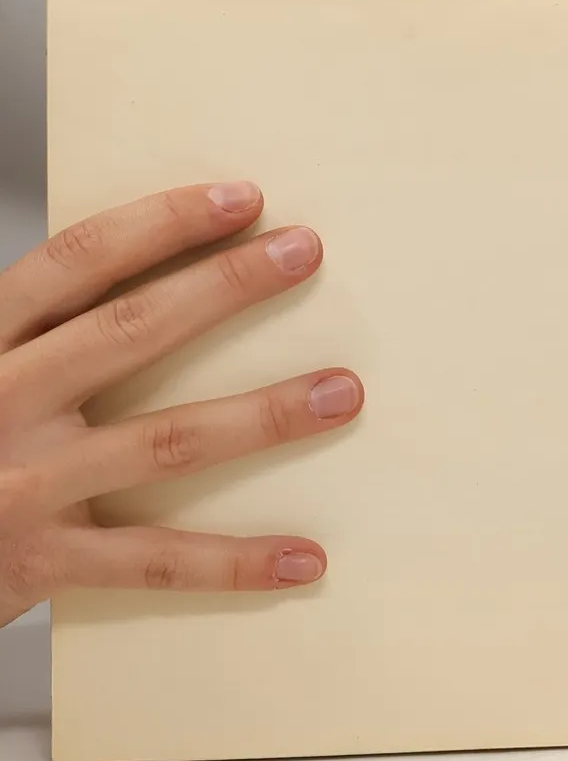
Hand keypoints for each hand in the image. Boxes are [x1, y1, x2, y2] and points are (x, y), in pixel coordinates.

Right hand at [0, 183, 360, 627]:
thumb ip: (39, 330)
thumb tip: (150, 277)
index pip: (73, 262)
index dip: (160, 224)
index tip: (242, 198)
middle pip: (127, 330)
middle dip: (223, 287)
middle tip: (306, 252)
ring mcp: (18, 484)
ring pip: (159, 440)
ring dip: (260, 415)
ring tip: (342, 390)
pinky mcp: (36, 562)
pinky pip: (151, 561)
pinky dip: (233, 561)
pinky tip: (305, 557)